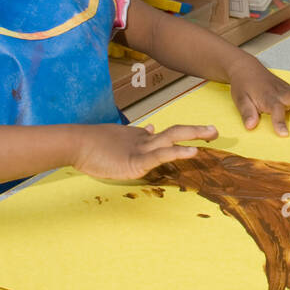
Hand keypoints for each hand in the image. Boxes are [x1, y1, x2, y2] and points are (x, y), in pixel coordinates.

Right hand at [71, 123, 215, 180]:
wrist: (75, 144)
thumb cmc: (91, 146)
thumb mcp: (117, 141)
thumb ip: (134, 136)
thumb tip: (151, 128)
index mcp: (139, 138)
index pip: (166, 136)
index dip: (183, 136)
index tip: (198, 137)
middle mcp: (143, 141)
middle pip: (175, 132)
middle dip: (196, 131)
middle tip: (214, 130)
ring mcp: (141, 150)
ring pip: (173, 138)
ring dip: (194, 135)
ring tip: (211, 134)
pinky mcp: (136, 161)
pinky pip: (161, 156)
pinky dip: (178, 152)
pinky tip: (192, 151)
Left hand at [228, 58, 289, 136]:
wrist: (246, 69)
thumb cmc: (243, 86)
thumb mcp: (240, 100)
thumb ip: (246, 113)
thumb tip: (250, 126)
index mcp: (268, 98)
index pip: (275, 111)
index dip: (279, 122)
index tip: (284, 134)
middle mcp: (281, 93)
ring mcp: (288, 89)